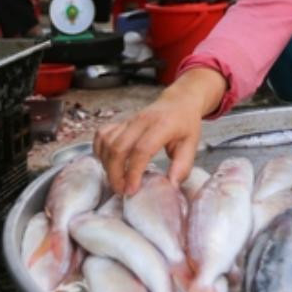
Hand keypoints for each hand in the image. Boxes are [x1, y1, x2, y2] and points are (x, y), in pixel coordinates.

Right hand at [93, 68, 225, 194]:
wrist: (178, 101)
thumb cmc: (185, 124)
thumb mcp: (192, 144)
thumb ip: (183, 165)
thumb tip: (171, 186)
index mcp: (162, 126)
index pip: (141, 150)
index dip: (133, 172)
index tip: (132, 190)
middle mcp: (141, 121)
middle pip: (118, 148)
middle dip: (115, 173)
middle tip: (121, 190)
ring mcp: (129, 120)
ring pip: (107, 142)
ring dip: (106, 164)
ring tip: (116, 180)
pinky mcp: (121, 122)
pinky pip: (102, 134)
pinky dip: (100, 150)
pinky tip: (107, 162)